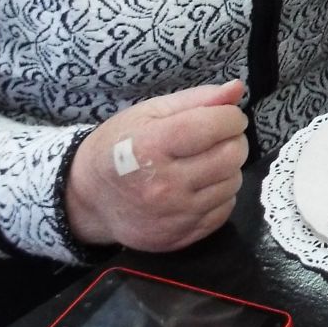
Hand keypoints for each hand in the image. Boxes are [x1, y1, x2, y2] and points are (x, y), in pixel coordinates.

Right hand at [67, 82, 248, 251]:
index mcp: (152, 146)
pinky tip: (198, 187)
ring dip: (226, 169)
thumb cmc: (120, 146)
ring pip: (233, 183)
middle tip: (216, 139)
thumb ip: (197, 99)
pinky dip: (219, 195)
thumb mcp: (150, 112)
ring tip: (202, 163)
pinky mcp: (180, 238)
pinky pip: (224, 210)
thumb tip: (237, 88)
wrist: (90, 198)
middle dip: (233, 141)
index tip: (224, 116)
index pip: (217, 125)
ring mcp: (173, 216)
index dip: (230, 116)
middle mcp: (164, 186)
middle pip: (232, 156)